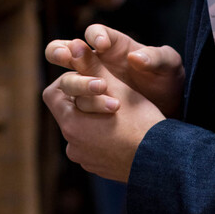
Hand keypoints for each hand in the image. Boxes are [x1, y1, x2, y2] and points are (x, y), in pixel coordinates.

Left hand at [42, 64, 162, 182]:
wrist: (161, 159)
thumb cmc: (140, 120)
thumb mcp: (115, 88)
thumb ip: (91, 65)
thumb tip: (73, 45)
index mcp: (70, 124)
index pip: (52, 94)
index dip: (68, 82)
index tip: (89, 79)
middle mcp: (72, 145)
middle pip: (68, 112)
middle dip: (85, 100)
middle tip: (108, 94)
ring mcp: (85, 159)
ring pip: (82, 130)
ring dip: (94, 118)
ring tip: (119, 113)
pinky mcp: (99, 168)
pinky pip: (94, 147)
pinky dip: (103, 137)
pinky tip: (124, 132)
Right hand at [46, 24, 184, 119]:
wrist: (167, 112)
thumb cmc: (167, 81)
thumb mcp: (169, 66)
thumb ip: (157, 58)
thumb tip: (136, 57)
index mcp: (112, 44)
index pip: (94, 32)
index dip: (94, 36)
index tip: (101, 45)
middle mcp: (93, 62)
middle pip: (62, 50)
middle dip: (61, 51)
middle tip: (67, 57)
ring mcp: (87, 86)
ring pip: (65, 80)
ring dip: (76, 83)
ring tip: (99, 88)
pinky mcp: (87, 108)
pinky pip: (74, 106)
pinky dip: (79, 107)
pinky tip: (95, 113)